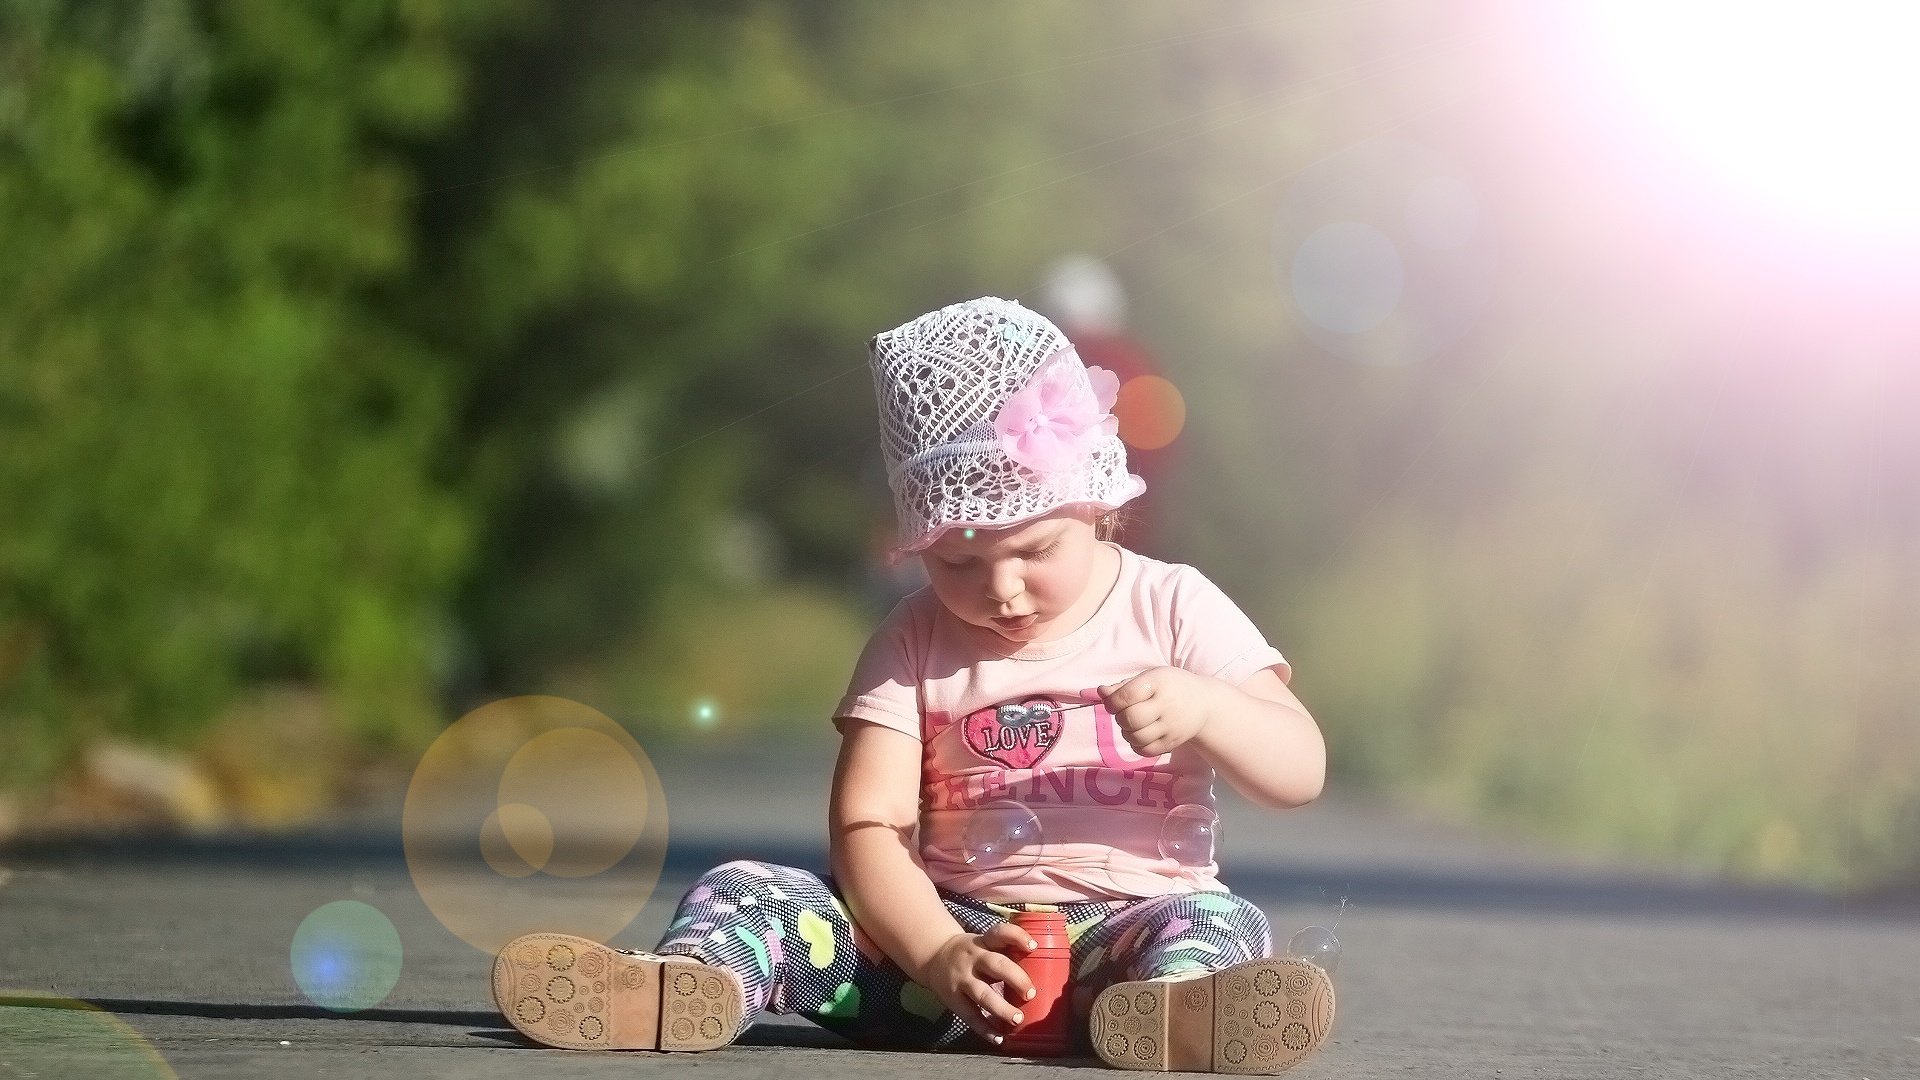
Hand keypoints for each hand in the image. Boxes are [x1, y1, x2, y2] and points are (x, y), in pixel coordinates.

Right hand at [915, 923, 1038, 1043]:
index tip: (1033, 946)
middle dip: (1016, 978)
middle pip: (996, 965)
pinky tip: (999, 1038)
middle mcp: (973, 958)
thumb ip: (1005, 954)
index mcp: (983, 942)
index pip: (1000, 933)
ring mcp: (961, 979)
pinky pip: (970, 1015)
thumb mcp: (984, 944)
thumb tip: (1044, 973)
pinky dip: (984, 1029)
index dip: (1017, 937)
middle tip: (1031, 993)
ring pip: (982, 994)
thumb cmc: (971, 953)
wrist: (933, 955)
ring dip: (1001, 1008)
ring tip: (1018, 1019)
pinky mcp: (952, 998)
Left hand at [1098, 666, 1218, 756]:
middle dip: (1120, 718)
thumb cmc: (1171, 687)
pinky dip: (1136, 745)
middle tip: (1125, 714)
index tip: (1112, 703)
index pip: (1127, 695)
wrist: (1204, 703)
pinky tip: (1139, 736)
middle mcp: (1166, 704)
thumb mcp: (1151, 678)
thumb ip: (1124, 686)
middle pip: (1130, 718)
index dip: (1112, 702)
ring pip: (1136, 737)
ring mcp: (1171, 726)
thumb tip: (1100, 692)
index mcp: (1158, 682)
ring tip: (1132, 726)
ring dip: (1126, 733)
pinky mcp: (1172, 742)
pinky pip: (1145, 751)